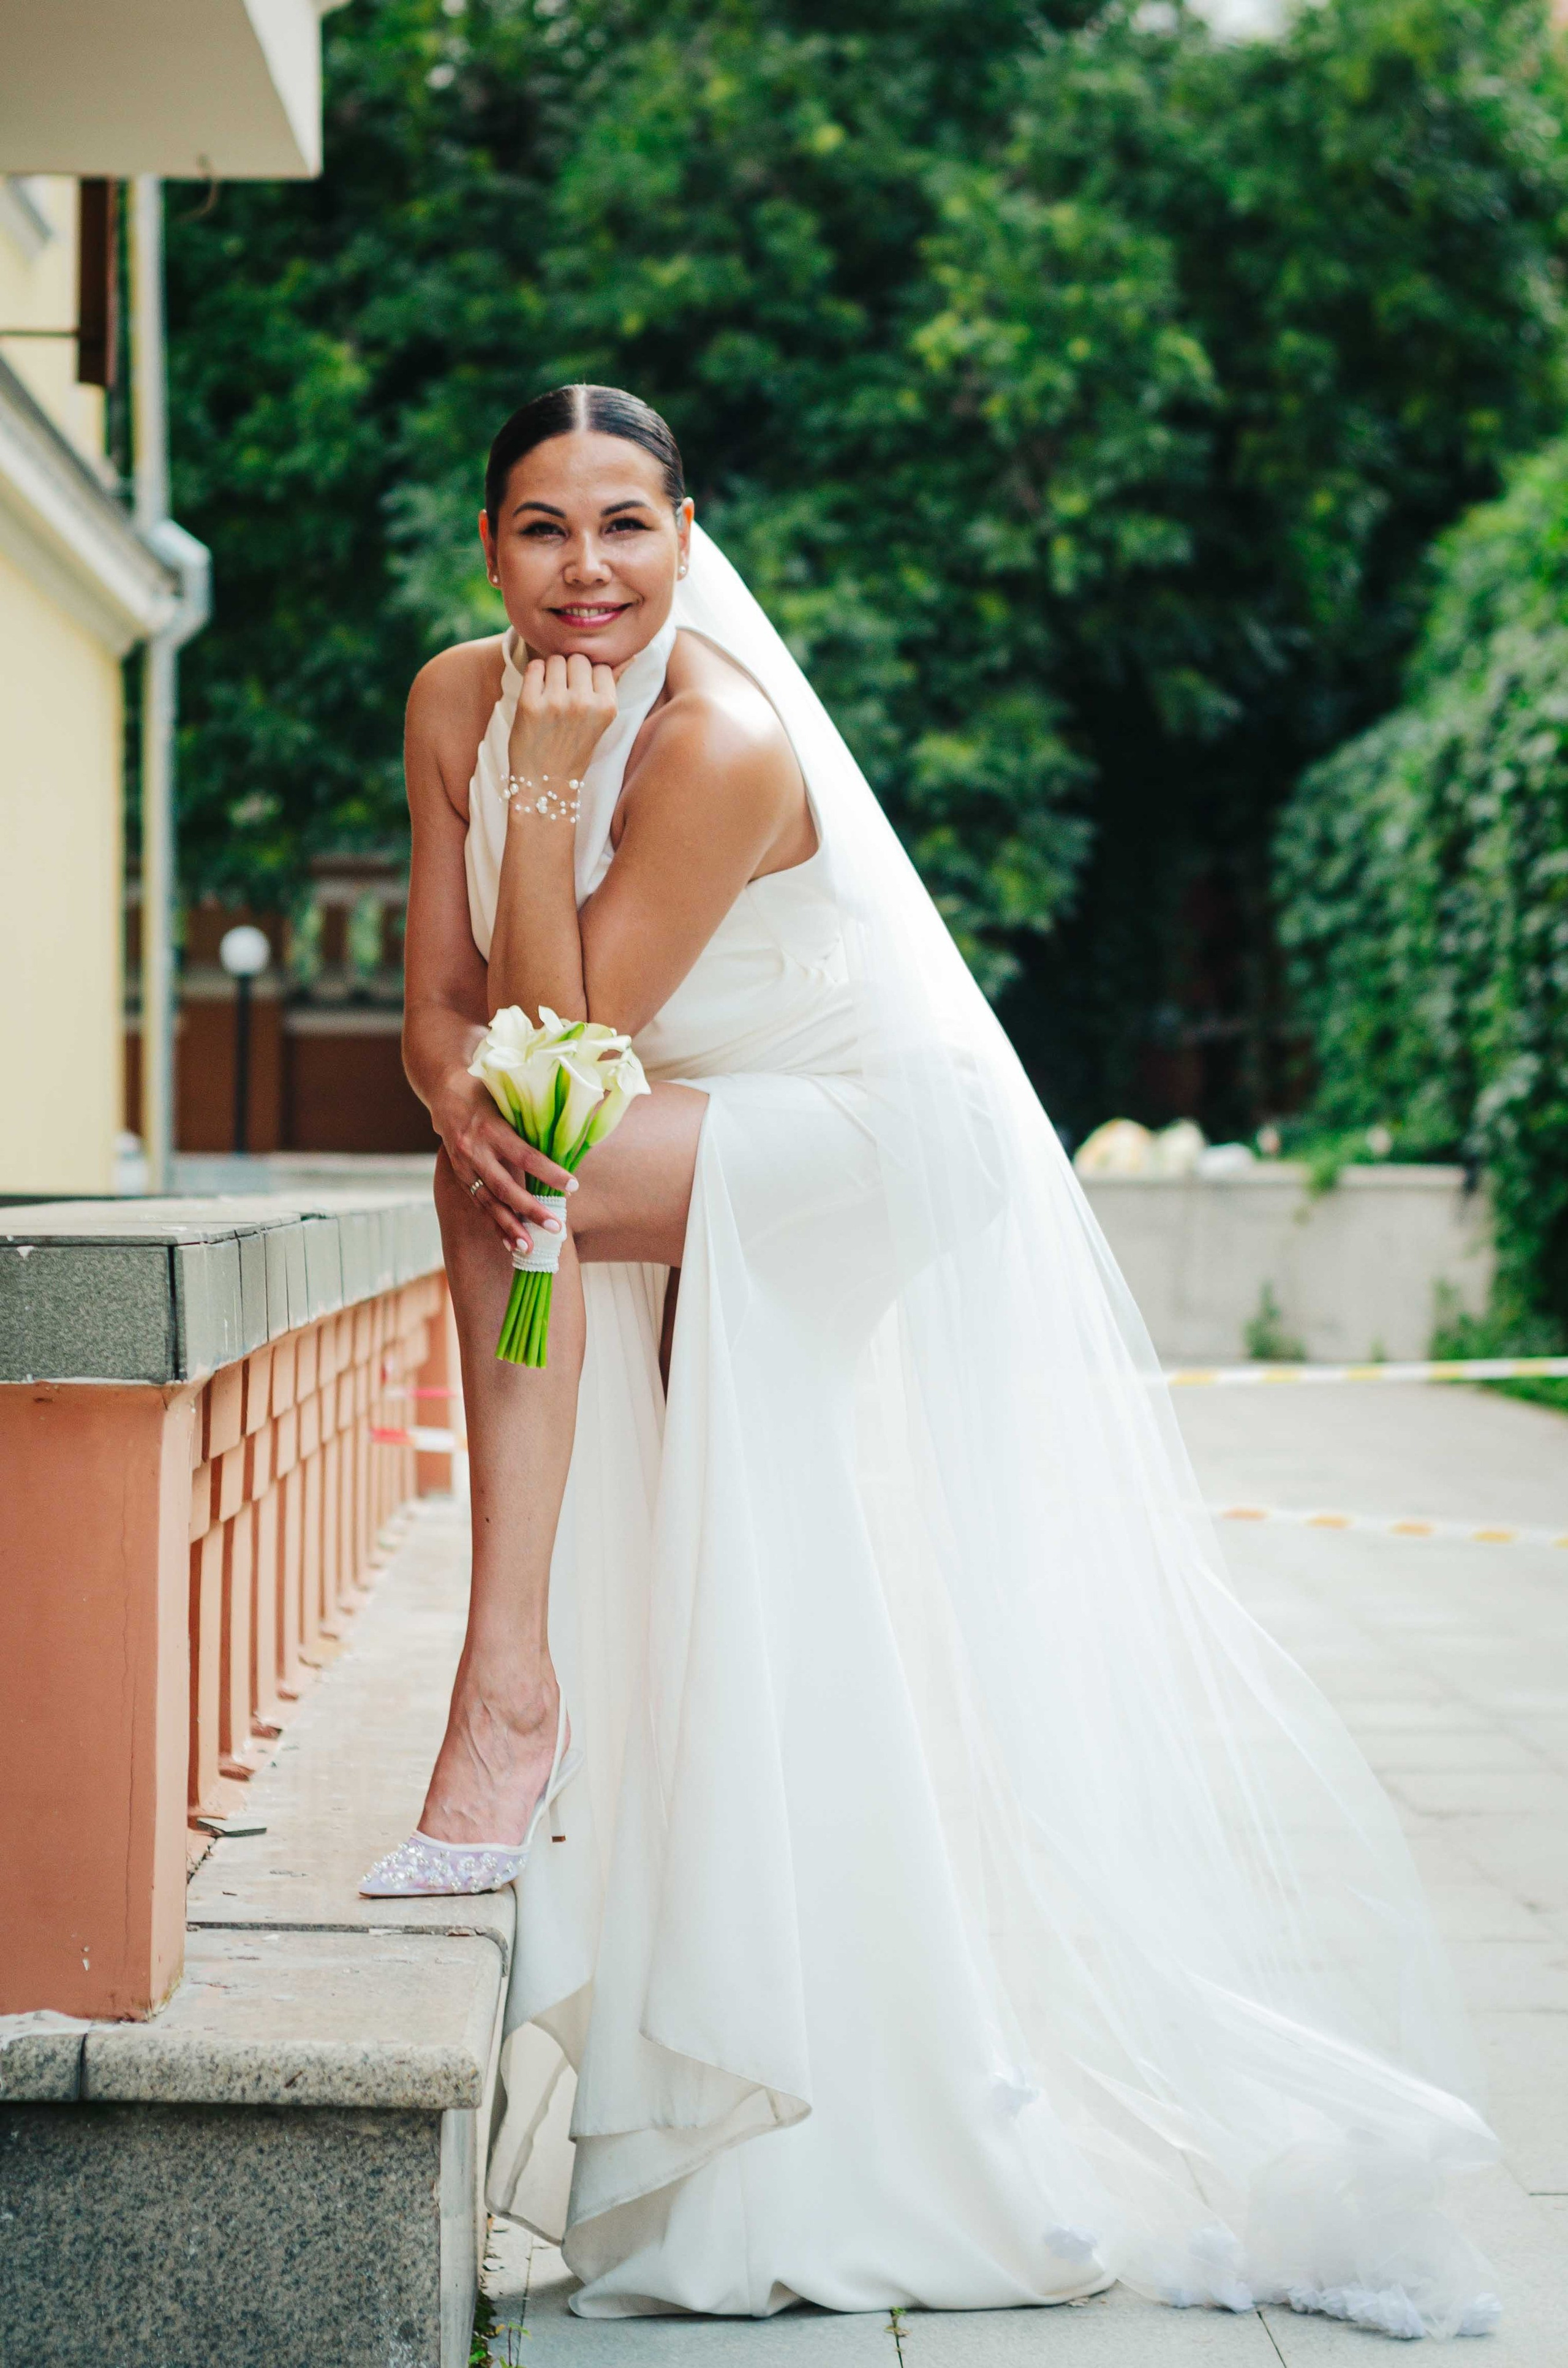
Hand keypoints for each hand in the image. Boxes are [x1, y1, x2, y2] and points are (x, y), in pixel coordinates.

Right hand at [436, 1071, 574, 1248]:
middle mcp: (475, 1151)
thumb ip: (530, 1119)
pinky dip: (495, 1225)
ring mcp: (464, 1167)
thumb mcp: (508, 1098)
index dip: (549, 1173)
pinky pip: (480, 1205)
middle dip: (532, 1210)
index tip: (573, 1186)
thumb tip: (567, 1136)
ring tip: (529, 1248)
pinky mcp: (460, 1178)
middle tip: (556, 1227)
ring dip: (510, 1227)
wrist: (445, 1093)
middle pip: (506, 1187)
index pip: (525, 1156)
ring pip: (490, 1203)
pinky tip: (510, 1244)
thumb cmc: (486, 1092)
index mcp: (491, 1129)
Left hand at [508, 652, 618, 806]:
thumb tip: (632, 656)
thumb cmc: (574, 749)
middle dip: (571, 671)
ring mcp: (556, 703)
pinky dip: (535, 675)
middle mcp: (584, 703)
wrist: (545, 782)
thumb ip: (612, 686)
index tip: (583, 694)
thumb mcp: (601, 721)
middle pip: (578, 659)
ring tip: (551, 695)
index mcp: (607, 707)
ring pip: (556, 660)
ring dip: (552, 672)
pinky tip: (537, 693)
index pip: (601, 666)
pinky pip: (534, 667)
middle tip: (565, 693)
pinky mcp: (530, 704)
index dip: (590, 676)